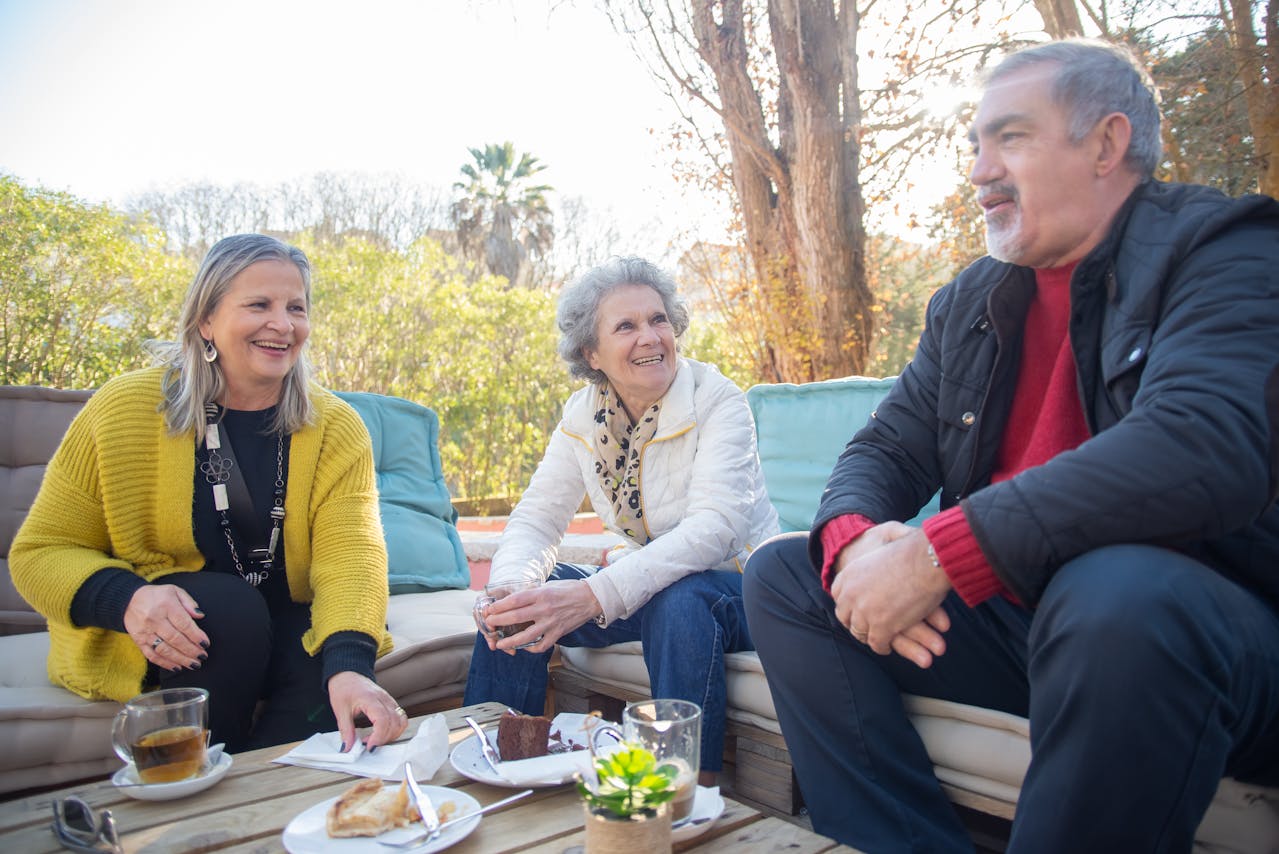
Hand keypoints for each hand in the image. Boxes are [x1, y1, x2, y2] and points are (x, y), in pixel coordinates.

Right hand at [124, 584, 208, 669]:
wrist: (128, 600)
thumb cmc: (156, 595)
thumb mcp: (174, 590)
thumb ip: (189, 602)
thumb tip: (200, 616)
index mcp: (166, 605)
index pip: (184, 623)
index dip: (196, 636)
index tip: (205, 644)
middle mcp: (155, 620)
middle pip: (175, 639)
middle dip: (191, 650)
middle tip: (202, 656)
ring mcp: (145, 632)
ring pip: (164, 649)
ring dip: (180, 659)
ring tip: (193, 665)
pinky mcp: (139, 641)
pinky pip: (151, 655)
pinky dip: (164, 663)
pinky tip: (177, 667)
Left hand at [327, 671, 407, 750]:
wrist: (347, 674)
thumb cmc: (344, 688)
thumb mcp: (340, 710)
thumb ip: (346, 730)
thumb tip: (347, 747)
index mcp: (370, 699)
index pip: (383, 720)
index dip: (378, 736)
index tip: (369, 747)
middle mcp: (384, 699)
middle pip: (394, 722)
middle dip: (384, 739)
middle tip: (369, 745)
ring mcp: (389, 700)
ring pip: (401, 721)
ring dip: (392, 735)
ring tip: (376, 740)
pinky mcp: (391, 703)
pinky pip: (401, 718)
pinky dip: (395, 729)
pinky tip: (383, 733)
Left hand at [480, 579, 601, 654]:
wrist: (591, 598)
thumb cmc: (569, 589)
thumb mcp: (548, 585)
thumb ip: (532, 593)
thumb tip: (514, 598)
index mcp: (541, 594)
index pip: (514, 600)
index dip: (499, 606)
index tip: (489, 610)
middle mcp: (544, 608)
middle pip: (516, 617)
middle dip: (499, 621)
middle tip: (488, 624)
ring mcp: (551, 622)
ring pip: (526, 636)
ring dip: (510, 641)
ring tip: (499, 644)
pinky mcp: (558, 633)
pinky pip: (542, 645)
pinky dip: (531, 648)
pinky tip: (524, 647)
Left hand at [830, 524, 951, 663]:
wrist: (927, 560)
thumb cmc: (914, 549)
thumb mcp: (882, 544)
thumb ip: (875, 552)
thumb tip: (884, 544)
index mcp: (849, 574)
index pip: (838, 595)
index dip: (850, 604)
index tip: (859, 608)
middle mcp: (851, 594)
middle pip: (845, 617)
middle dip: (856, 623)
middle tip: (868, 628)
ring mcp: (864, 612)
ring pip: (860, 633)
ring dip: (870, 637)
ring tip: (880, 639)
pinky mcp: (881, 628)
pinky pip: (877, 644)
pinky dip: (883, 647)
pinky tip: (888, 646)